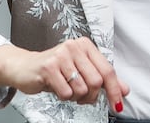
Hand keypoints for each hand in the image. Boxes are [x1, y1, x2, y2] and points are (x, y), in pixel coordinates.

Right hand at [0, 39, 128, 111]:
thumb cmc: (54, 69)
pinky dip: (64, 96)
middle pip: (96, 81)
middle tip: (83, 97)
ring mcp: (60, 56)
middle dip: (91, 96)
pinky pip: (66, 92)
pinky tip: (57, 88)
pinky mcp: (48, 67)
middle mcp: (73, 46)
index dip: (115, 90)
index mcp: (84, 45)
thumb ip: (103, 79)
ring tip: (67, 90)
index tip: (117, 104)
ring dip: (76, 97)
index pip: (108, 70)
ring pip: (82, 89)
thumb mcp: (81, 71)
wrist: (25, 67)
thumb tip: (125, 90)